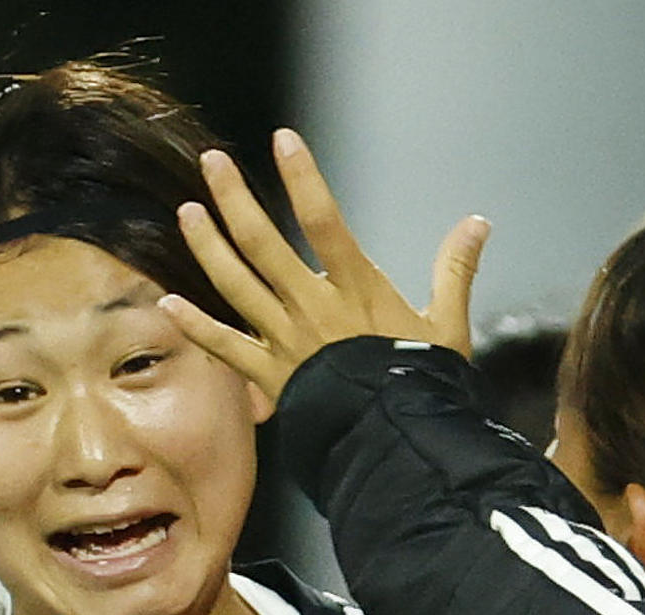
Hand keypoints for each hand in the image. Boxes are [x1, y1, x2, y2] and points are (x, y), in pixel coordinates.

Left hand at [157, 129, 489, 403]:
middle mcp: (313, 307)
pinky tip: (166, 303)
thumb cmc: (423, 386)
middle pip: (264, 244)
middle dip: (235, 199)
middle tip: (212, 162)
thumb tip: (478, 222)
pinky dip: (195, 326)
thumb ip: (455, 270)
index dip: (303, 177)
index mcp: (357, 288)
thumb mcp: (448, 326)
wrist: (395, 444)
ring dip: (208, 247)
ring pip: (237, 286)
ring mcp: (285, 340)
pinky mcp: (269, 375)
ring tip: (187, 211)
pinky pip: (225, 347)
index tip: (283, 140)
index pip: (325, 220)